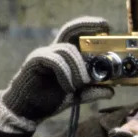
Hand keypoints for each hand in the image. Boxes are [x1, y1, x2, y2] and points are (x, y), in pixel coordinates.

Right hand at [0, 17, 113, 131]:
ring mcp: (43, 54)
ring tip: (82, 83)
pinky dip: (66, 73)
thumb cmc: (48, 100)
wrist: (26, 111)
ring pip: (67, 50)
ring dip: (79, 67)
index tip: (107, 26)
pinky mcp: (35, 61)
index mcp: (64, 56)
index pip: (77, 35)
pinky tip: (68, 87)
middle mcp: (54, 50)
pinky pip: (55, 60)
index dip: (90, 27)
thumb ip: (91, 91)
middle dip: (87, 25)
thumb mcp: (75, 96)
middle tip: (104, 29)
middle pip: (70, 29)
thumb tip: (111, 91)